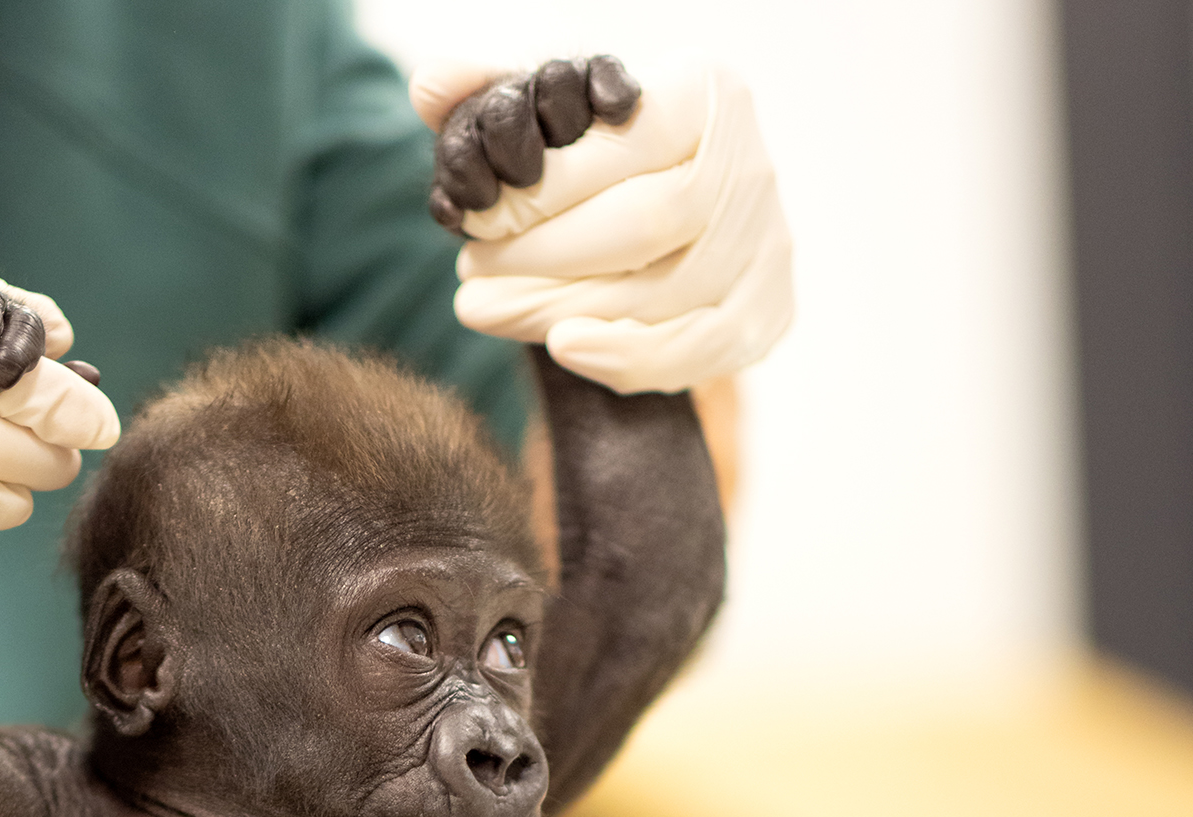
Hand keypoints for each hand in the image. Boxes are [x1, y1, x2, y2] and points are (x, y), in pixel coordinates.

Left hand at [411, 58, 793, 394]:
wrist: (674, 232)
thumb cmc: (600, 169)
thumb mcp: (550, 122)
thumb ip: (492, 97)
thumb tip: (427, 84)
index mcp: (704, 93)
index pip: (621, 146)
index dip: (543, 190)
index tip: (476, 217)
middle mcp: (749, 164)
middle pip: (643, 223)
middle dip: (542, 255)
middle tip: (470, 271)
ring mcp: (765, 243)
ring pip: (659, 293)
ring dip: (560, 309)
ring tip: (486, 308)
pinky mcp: (766, 312)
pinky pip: (692, 349)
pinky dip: (623, 357)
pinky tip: (560, 346)